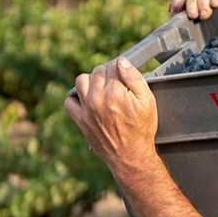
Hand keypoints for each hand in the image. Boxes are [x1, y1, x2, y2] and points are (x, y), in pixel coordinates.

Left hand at [65, 57, 158, 173]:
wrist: (131, 155)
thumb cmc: (141, 128)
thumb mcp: (147, 101)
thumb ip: (135, 78)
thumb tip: (121, 61)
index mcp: (115, 92)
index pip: (114, 66)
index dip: (122, 71)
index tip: (126, 80)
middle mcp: (97, 98)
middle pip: (98, 71)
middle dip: (108, 75)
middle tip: (117, 87)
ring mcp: (86, 109)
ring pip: (81, 80)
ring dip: (91, 81)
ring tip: (102, 90)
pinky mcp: (80, 120)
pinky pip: (69, 101)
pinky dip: (76, 98)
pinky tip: (88, 100)